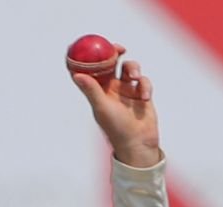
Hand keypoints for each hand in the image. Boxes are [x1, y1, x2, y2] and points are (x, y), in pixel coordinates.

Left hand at [71, 48, 160, 168]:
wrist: (138, 143)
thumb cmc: (116, 128)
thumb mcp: (102, 107)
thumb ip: (91, 90)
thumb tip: (76, 75)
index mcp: (98, 91)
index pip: (91, 69)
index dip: (89, 56)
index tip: (90, 45)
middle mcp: (111, 88)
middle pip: (111, 63)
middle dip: (114, 52)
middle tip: (118, 48)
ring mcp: (127, 90)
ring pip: (129, 68)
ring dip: (133, 67)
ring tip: (135, 76)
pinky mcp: (141, 94)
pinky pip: (144, 81)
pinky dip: (145, 85)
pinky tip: (145, 97)